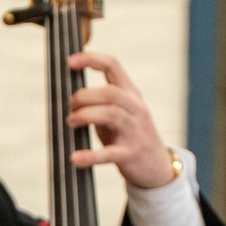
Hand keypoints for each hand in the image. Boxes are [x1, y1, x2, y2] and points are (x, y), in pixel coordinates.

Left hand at [66, 51, 175, 189]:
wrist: (156, 166)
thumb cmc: (129, 136)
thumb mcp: (117, 113)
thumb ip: (98, 104)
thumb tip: (70, 99)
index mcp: (130, 94)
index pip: (113, 66)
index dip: (91, 59)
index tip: (69, 61)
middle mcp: (135, 108)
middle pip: (110, 92)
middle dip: (84, 96)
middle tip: (70, 107)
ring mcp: (135, 131)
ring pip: (111, 114)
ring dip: (85, 115)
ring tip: (72, 122)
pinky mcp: (131, 154)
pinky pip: (109, 153)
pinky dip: (90, 155)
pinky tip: (75, 157)